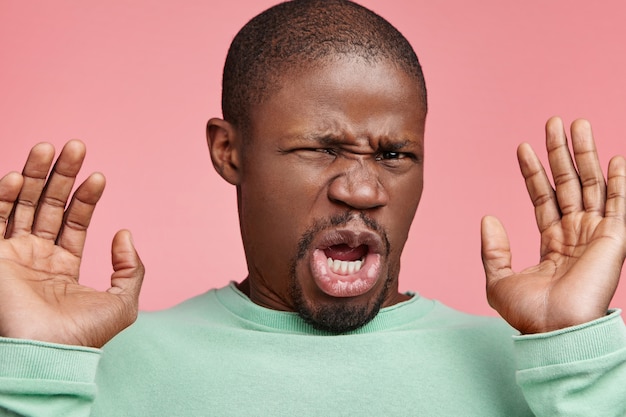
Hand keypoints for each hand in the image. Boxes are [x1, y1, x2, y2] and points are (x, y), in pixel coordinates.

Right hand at [0, 140, 143, 346]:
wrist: (47, 353)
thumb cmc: (84, 335)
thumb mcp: (122, 301)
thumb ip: (130, 268)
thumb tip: (125, 233)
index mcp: (62, 266)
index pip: (73, 222)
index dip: (85, 198)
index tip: (100, 176)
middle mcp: (35, 257)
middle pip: (47, 205)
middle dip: (60, 175)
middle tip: (76, 145)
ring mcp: (11, 255)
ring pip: (21, 205)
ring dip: (33, 174)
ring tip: (50, 147)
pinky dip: (3, 196)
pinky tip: (18, 175)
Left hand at [481, 117, 625, 333]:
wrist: (553, 330)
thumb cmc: (529, 313)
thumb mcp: (499, 279)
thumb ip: (493, 249)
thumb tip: (488, 218)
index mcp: (552, 242)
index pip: (543, 197)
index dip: (533, 172)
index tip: (522, 147)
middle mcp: (576, 233)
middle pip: (568, 183)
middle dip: (560, 152)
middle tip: (553, 122)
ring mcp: (596, 234)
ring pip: (591, 184)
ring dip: (585, 154)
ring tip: (577, 124)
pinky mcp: (614, 239)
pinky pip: (619, 203)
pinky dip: (620, 181)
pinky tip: (616, 157)